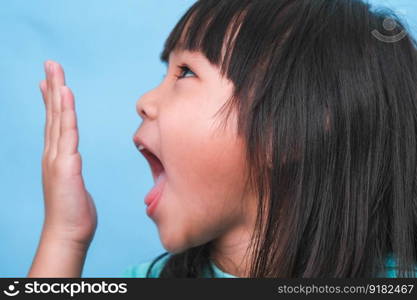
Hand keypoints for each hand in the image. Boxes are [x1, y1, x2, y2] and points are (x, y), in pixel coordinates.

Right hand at [39, 60, 96, 247]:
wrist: (68, 234)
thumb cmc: (74, 212)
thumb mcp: (75, 184)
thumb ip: (73, 169)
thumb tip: (74, 161)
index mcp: (58, 157)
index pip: (56, 123)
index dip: (53, 101)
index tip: (52, 83)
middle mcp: (54, 153)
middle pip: (53, 114)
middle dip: (52, 87)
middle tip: (51, 64)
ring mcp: (56, 158)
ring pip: (57, 118)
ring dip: (56, 92)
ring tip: (55, 70)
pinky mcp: (64, 165)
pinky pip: (67, 132)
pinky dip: (66, 112)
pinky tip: (65, 94)